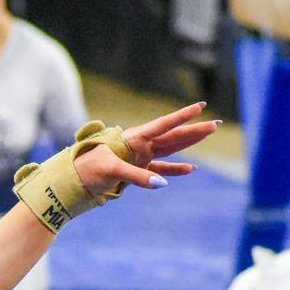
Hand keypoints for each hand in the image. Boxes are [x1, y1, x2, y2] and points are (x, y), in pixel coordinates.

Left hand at [75, 102, 218, 198]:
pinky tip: (190, 169)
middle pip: (172, 136)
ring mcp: (140, 157)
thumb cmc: (88, 170)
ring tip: (207, 135)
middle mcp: (140, 145)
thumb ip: (137, 177)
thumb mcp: (110, 171)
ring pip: (170, 149)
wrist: (73, 181)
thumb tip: (161, 183)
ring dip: (189, 144)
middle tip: (215, 123)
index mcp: (134, 139)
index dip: (182, 116)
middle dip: (194, 130)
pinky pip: (161, 169)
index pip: (163, 125)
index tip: (200, 106)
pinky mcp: (137, 171)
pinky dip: (175, 169)